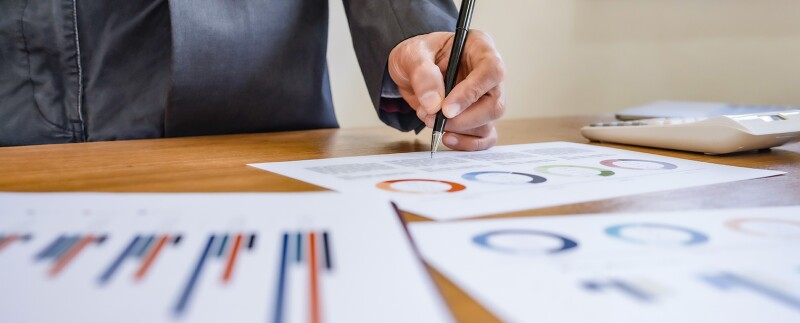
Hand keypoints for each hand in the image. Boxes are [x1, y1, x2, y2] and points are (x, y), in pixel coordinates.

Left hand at [388, 30, 505, 150]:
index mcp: (479, 48)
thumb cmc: (417, 54)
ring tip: (429, 120)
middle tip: (435, 120)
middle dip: (464, 119)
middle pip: (494, 103)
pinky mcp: (478, 117)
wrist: (409, 70)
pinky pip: (483, 137)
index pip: (491, 71)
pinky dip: (467, 143)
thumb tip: (434, 104)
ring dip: (458, 129)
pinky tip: (447, 138)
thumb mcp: (412, 54)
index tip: (447, 109)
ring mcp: (486, 98)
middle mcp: (488, 74)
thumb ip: (422, 74)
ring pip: (488, 122)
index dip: (471, 92)